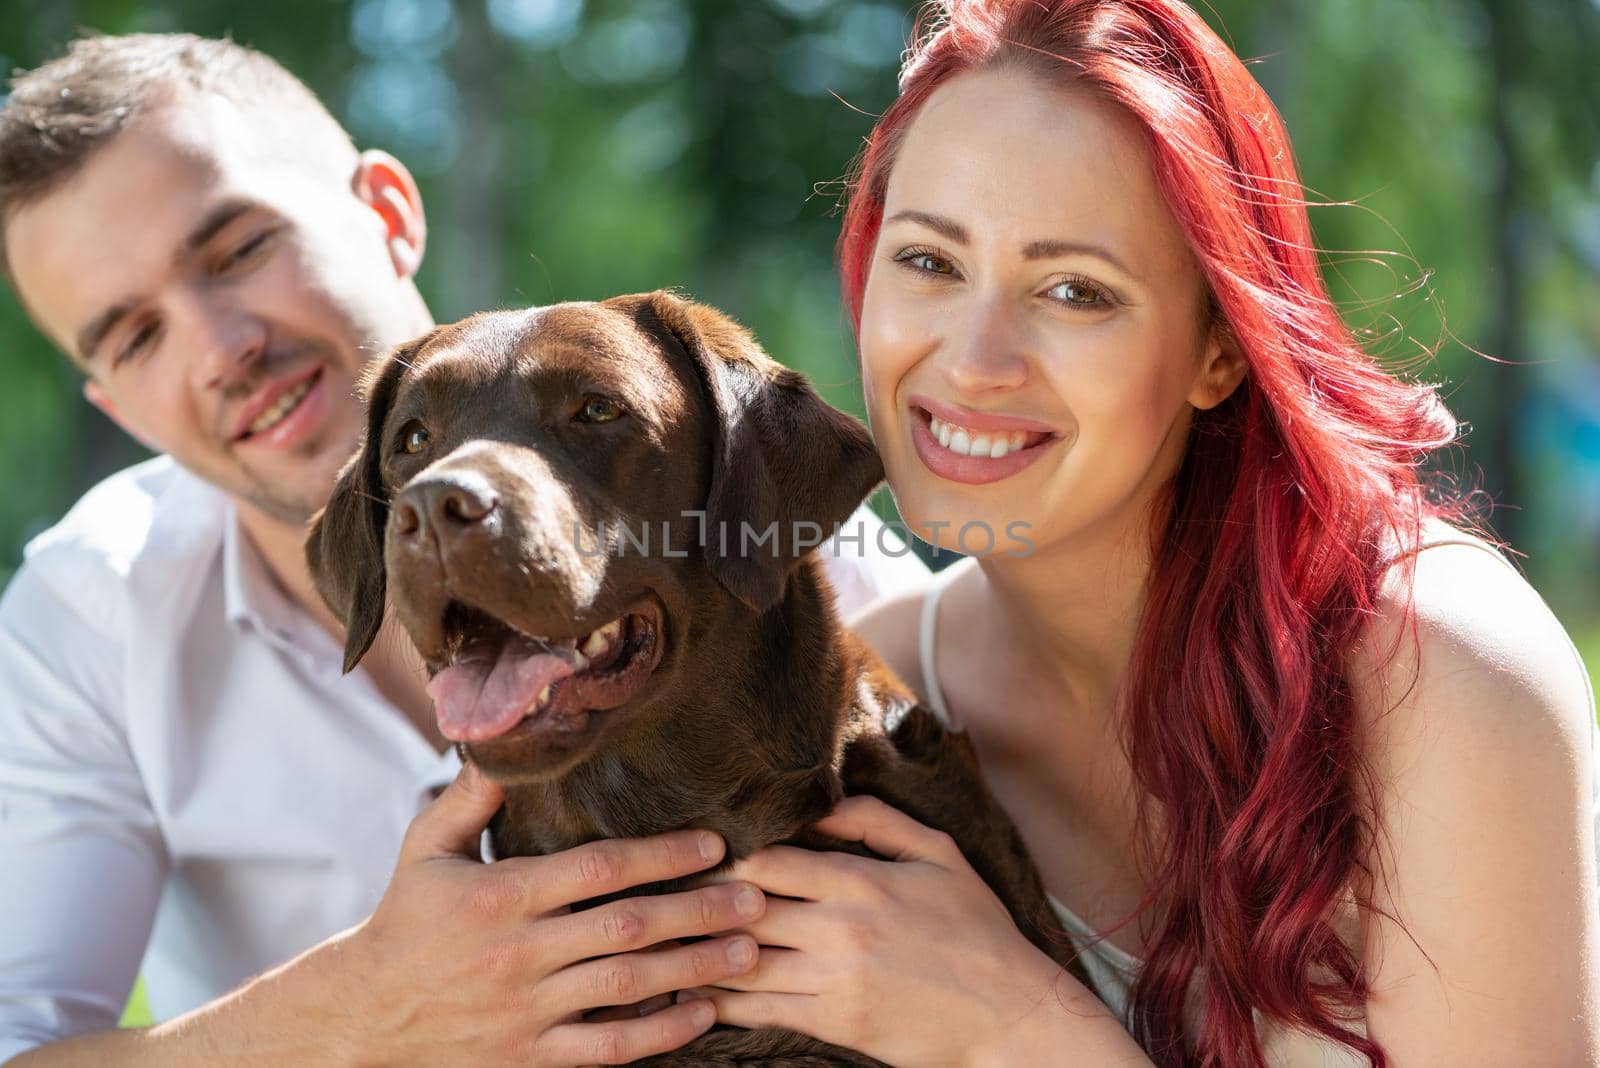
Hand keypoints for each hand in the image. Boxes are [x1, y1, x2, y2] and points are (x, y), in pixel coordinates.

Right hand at [334, 763, 767, 1065]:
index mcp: (500, 896)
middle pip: (626, 928)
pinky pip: (606, 1049)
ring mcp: (526, 1011)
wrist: (365, 1018)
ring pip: (626, 989)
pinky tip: (702, 1013)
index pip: (596, 869)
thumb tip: (509, 741)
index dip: (660, 855)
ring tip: (748, 952)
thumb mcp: (426, 849)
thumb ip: (471, 797)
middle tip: (757, 898)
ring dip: (694, 969)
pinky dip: (659, 1035)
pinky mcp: (529, 1058)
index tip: (713, 843)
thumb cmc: (406, 921)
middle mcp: (517, 954)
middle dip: (698, 912)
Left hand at [688, 796, 1094, 1067]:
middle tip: (660, 894)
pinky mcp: (836, 1022)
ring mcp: (836, 979)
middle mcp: (842, 927)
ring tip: (658, 941)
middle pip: (744, 908)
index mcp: (863, 879)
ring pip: (743, 960)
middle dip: (698, 901)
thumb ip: (876, 820)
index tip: (695, 852)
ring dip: (697, 951)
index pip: (767, 860)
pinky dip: (721, 1001)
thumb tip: (818, 804)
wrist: (1012, 1015)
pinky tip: (692, 990)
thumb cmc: (976, 929)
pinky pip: (763, 1009)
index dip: (723, 856)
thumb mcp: (939, 854)